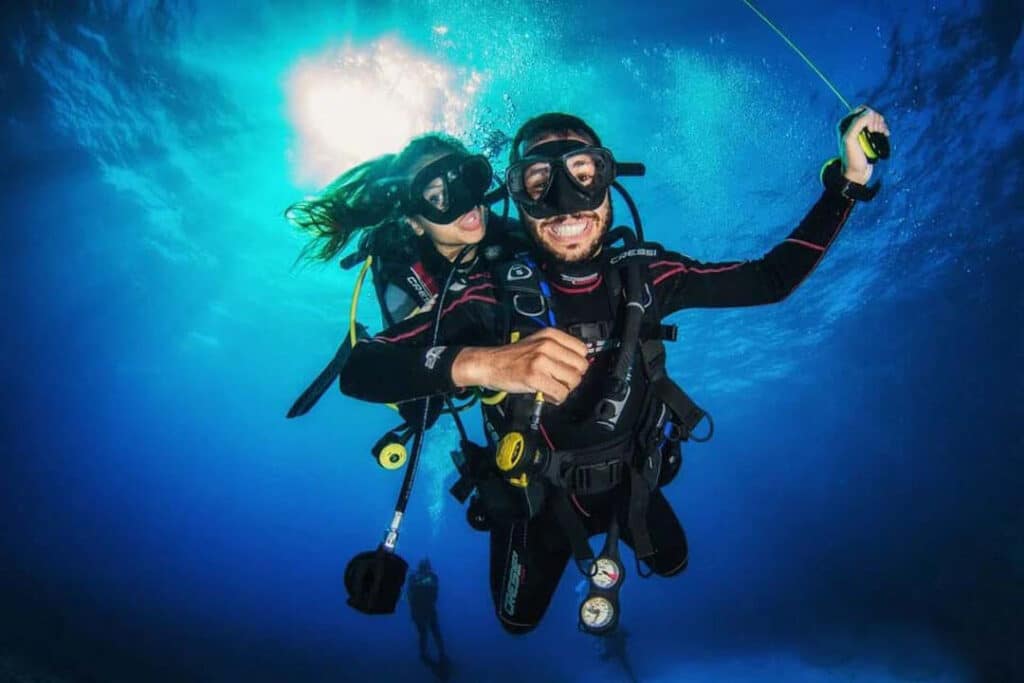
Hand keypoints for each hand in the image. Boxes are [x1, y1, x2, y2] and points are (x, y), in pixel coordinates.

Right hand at [451, 328, 588, 403]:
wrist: (489, 363)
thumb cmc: (512, 357)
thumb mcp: (537, 342)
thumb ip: (558, 349)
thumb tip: (581, 363)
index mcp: (550, 334)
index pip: (582, 350)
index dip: (577, 363)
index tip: (567, 370)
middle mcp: (548, 345)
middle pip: (581, 367)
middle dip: (572, 378)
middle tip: (559, 381)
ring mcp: (541, 360)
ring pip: (573, 381)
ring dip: (564, 389)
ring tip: (551, 387)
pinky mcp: (534, 377)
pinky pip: (560, 393)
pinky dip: (555, 398)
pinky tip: (545, 394)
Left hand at [839, 105, 889, 184]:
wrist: (857, 173)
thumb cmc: (851, 157)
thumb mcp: (850, 139)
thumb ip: (857, 123)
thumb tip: (869, 113)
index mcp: (845, 124)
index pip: (862, 110)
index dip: (870, 116)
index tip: (871, 128)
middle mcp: (852, 126)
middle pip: (871, 114)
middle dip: (876, 121)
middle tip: (875, 132)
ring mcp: (861, 132)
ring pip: (876, 120)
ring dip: (881, 125)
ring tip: (881, 134)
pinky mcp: (869, 138)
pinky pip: (879, 127)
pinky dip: (884, 129)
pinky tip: (886, 134)